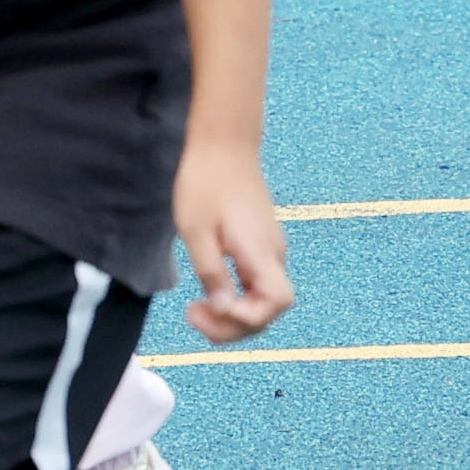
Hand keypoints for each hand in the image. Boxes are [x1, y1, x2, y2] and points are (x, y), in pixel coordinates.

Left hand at [175, 141, 294, 343]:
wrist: (223, 144)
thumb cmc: (205, 182)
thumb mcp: (196, 232)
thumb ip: (212, 274)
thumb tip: (224, 310)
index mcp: (260, 250)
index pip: (277, 303)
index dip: (247, 319)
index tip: (212, 308)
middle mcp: (273, 253)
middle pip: (269, 310)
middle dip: (233, 326)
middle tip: (193, 315)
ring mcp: (270, 249)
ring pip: (262, 300)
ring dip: (232, 315)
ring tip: (196, 308)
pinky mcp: (261, 244)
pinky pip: (256, 285)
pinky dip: (236, 298)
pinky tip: (210, 291)